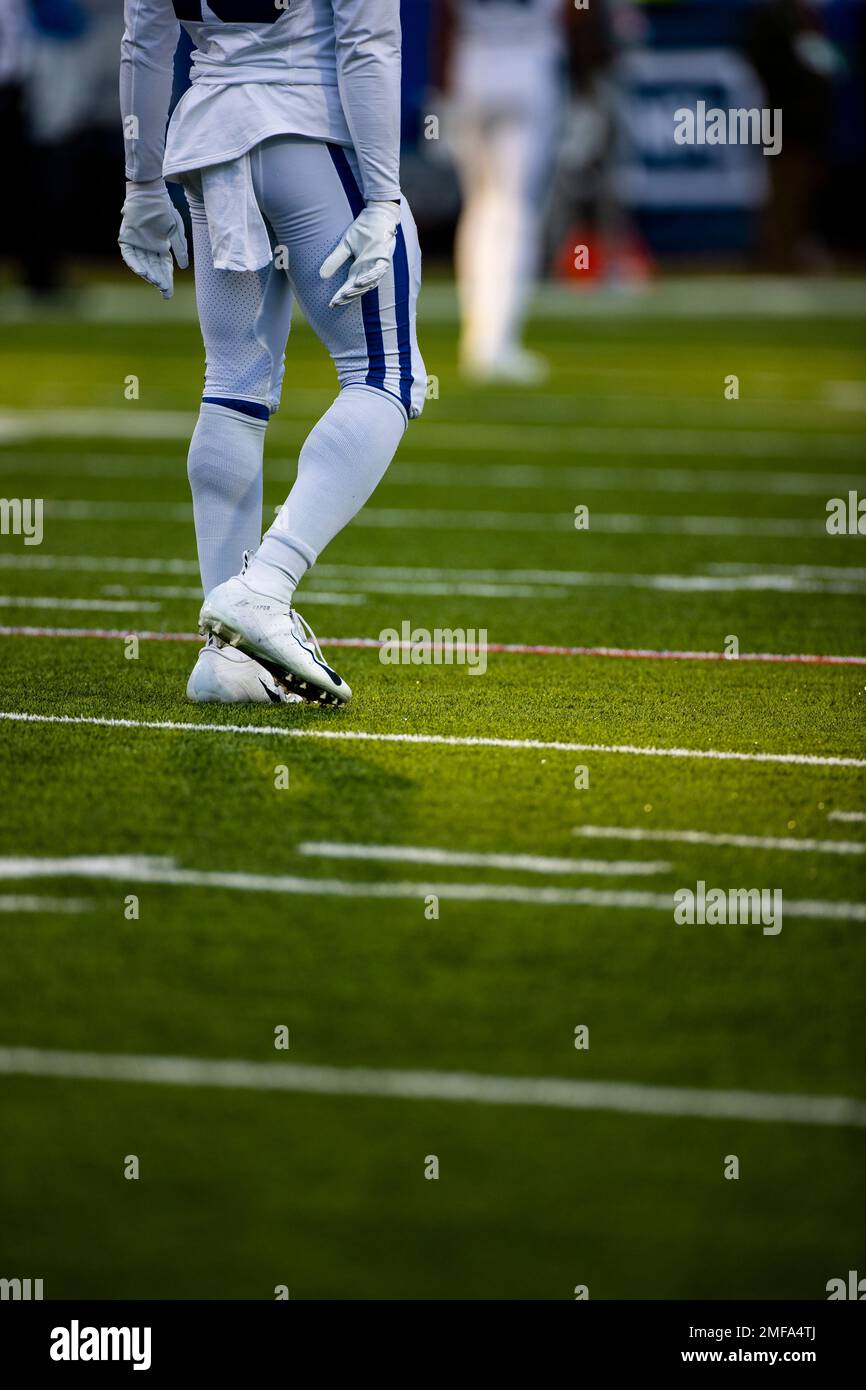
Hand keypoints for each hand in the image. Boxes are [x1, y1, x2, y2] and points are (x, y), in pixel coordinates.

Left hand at [118, 183, 187, 299]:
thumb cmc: (164, 209)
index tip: (168, 294)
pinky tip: (142, 271)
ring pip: (142, 264)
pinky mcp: (127, 238)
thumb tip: (184, 267)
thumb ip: (179, 248)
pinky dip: (134, 263)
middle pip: (153, 269)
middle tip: (163, 290)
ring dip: (147, 273)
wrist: (151, 192)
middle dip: (158, 280)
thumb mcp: (176, 230)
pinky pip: (129, 255)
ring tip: (154, 281)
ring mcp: (137, 244)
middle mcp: (148, 248)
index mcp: (161, 247)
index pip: (164, 268)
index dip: (166, 280)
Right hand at [319, 201, 400, 307]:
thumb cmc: (363, 230)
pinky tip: (359, 282)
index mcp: (360, 269)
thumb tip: (321, 275)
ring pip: (369, 283)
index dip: (341, 296)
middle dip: (348, 296)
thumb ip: (335, 260)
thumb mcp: (345, 245)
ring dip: (358, 289)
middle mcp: (369, 271)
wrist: (377, 216)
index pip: (349, 287)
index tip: (331, 304)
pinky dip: (369, 277)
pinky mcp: (384, 258)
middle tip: (337, 302)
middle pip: (359, 289)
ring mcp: (378, 266)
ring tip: (346, 294)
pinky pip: (378, 271)